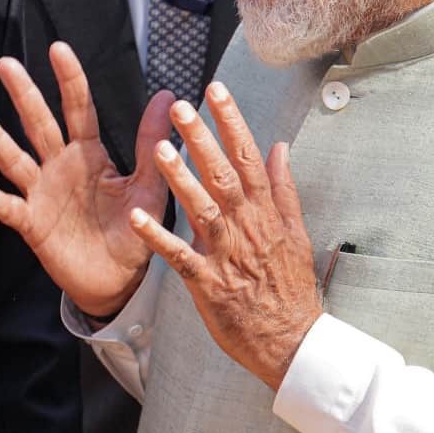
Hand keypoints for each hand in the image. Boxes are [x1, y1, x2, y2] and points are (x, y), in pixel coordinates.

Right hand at [0, 42, 172, 318]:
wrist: (119, 280)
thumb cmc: (133, 230)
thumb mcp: (149, 184)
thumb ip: (153, 143)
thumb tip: (167, 96)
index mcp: (90, 154)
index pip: (78, 108)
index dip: (69, 79)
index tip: (58, 49)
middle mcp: (60, 167)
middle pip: (40, 124)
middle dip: (24, 95)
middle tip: (7, 64)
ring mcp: (42, 194)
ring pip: (16, 160)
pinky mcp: (32, 224)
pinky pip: (8, 208)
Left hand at [128, 82, 321, 390]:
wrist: (292, 341)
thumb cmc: (291, 288)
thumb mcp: (297, 232)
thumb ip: (284, 188)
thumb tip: (280, 147)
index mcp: (267, 212)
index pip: (249, 156)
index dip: (232, 121)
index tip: (217, 90)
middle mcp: (247, 228)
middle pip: (223, 175)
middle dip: (202, 140)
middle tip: (182, 107)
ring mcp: (227, 255)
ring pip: (202, 210)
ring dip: (180, 180)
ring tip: (158, 150)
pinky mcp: (208, 284)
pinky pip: (179, 257)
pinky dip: (158, 238)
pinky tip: (136, 218)